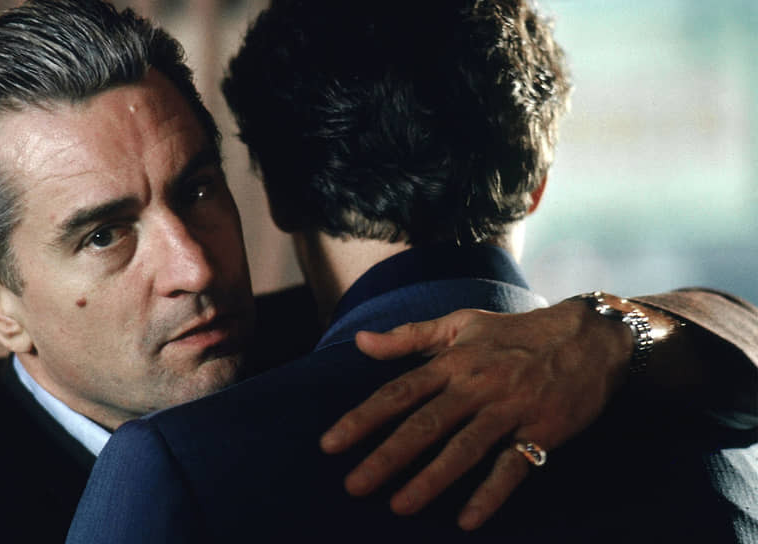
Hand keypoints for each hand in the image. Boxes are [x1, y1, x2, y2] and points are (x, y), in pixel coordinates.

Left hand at [319, 300, 633, 529]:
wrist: (589, 337)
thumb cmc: (515, 332)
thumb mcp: (460, 325)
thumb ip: (408, 337)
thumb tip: (360, 342)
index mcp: (452, 362)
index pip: (398, 392)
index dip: (362, 418)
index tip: (330, 444)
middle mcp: (476, 386)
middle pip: (424, 424)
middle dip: (387, 456)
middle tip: (354, 485)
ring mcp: (509, 409)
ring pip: (464, 448)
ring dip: (431, 479)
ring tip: (400, 507)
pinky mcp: (541, 431)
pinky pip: (514, 466)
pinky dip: (491, 494)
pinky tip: (467, 519)